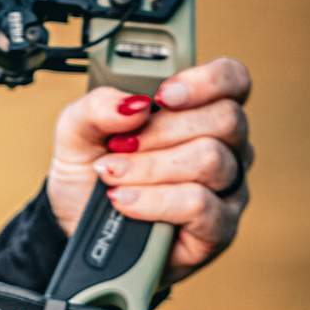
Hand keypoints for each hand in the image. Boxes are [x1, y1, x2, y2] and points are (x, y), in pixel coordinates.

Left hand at [44, 56, 252, 281]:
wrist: (76, 229)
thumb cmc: (89, 175)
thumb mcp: (76, 133)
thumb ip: (97, 107)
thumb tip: (134, 103)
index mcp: (199, 111)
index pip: (233, 80)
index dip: (206, 81)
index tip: (162, 95)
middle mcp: (225, 146)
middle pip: (226, 118)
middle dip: (161, 130)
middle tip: (120, 145)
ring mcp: (227, 188)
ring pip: (210, 159)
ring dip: (149, 167)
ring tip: (113, 177)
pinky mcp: (219, 228)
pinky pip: (199, 203)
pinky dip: (153, 200)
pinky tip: (124, 201)